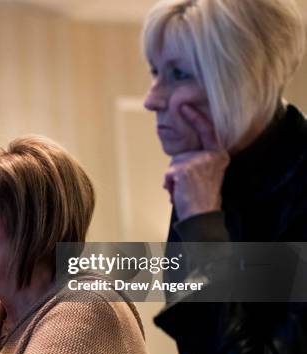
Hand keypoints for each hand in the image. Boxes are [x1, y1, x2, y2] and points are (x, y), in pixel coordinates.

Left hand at [164, 104, 229, 220]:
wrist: (202, 214)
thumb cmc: (202, 197)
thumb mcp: (206, 172)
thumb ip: (196, 160)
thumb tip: (176, 160)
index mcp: (219, 154)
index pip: (207, 130)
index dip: (195, 117)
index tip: (183, 106)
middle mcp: (212, 156)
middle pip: (182, 153)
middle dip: (177, 170)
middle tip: (188, 187)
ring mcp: (198, 161)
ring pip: (174, 164)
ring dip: (174, 179)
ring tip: (185, 190)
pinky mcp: (185, 169)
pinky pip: (168, 174)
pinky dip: (170, 185)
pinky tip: (179, 192)